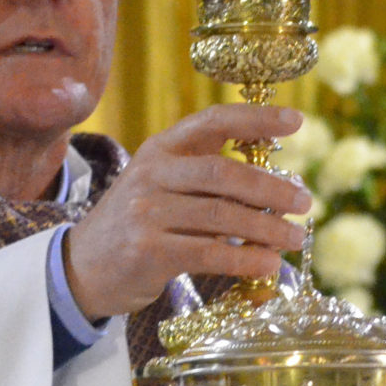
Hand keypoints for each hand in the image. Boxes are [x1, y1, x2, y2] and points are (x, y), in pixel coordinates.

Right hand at [62, 103, 310, 319]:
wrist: (81, 267)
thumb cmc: (138, 224)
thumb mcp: (163, 185)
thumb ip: (207, 177)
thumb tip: (276, 185)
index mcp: (161, 149)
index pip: (213, 122)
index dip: (256, 118)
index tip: (296, 122)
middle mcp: (152, 174)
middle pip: (223, 174)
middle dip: (271, 188)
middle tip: (304, 202)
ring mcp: (147, 213)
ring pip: (221, 217)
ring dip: (266, 228)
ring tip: (294, 239)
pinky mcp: (147, 251)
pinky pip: (208, 253)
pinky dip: (245, 259)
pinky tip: (268, 265)